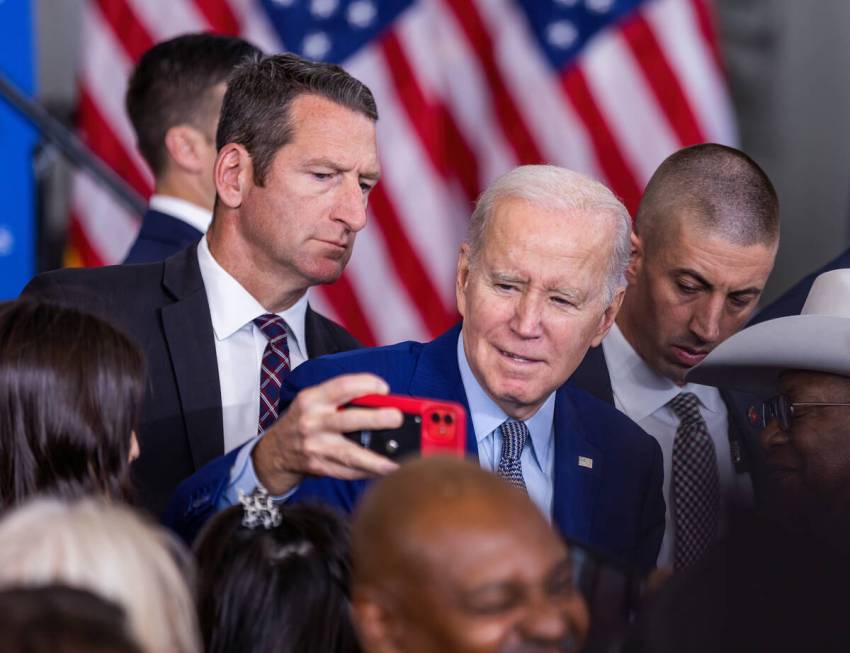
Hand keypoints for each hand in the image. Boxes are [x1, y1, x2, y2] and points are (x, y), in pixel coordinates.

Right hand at [252, 373, 402, 493]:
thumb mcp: (313, 401)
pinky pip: (347, 471)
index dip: (365, 384)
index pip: (342, 386)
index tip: (384, 388)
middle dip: (376, 419)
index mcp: (312, 399)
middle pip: (349, 420)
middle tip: (397, 418)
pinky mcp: (318, 466)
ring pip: (350, 453)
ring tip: (396, 462)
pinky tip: (383, 471)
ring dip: (376, 459)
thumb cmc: (302, 422)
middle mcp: (312, 422)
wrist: (274, 453)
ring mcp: (315, 446)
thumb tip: (381, 402)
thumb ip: (341, 399)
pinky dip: (367, 472)